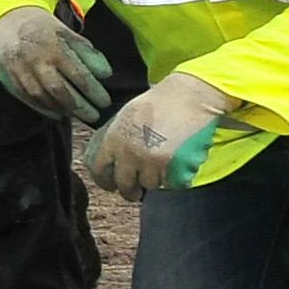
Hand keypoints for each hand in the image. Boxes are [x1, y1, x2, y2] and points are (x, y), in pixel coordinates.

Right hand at [0, 8, 116, 123]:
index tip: (104, 102)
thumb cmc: (44, 29)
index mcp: (54, 47)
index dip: (94, 92)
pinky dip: (44, 109)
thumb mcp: (68, 33)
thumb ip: (87, 52)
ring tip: (77, 115)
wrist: (8, 22)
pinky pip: (28, 99)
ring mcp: (21, 71)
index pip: (78, 75)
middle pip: (60, 91)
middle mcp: (36, 61)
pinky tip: (58, 113)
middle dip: (80, 107)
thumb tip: (105, 74)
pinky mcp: (10, 78)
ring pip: (43, 98)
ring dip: (63, 110)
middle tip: (94, 116)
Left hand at [83, 73, 235, 197]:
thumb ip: (115, 140)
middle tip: (135, 192)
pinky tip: (176, 163)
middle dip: (130, 191)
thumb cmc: (158, 104)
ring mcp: (153, 162)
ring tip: (161, 165)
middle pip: (125, 185)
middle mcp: (130, 153)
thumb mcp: (125, 117)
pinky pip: (172, 184)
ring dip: (154, 180)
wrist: (190, 97)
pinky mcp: (175, 168)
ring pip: (150, 185)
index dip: (104, 182)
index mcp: (114, 139)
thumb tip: (107, 162)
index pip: (99, 170)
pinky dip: (174, 178)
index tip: (111, 186)